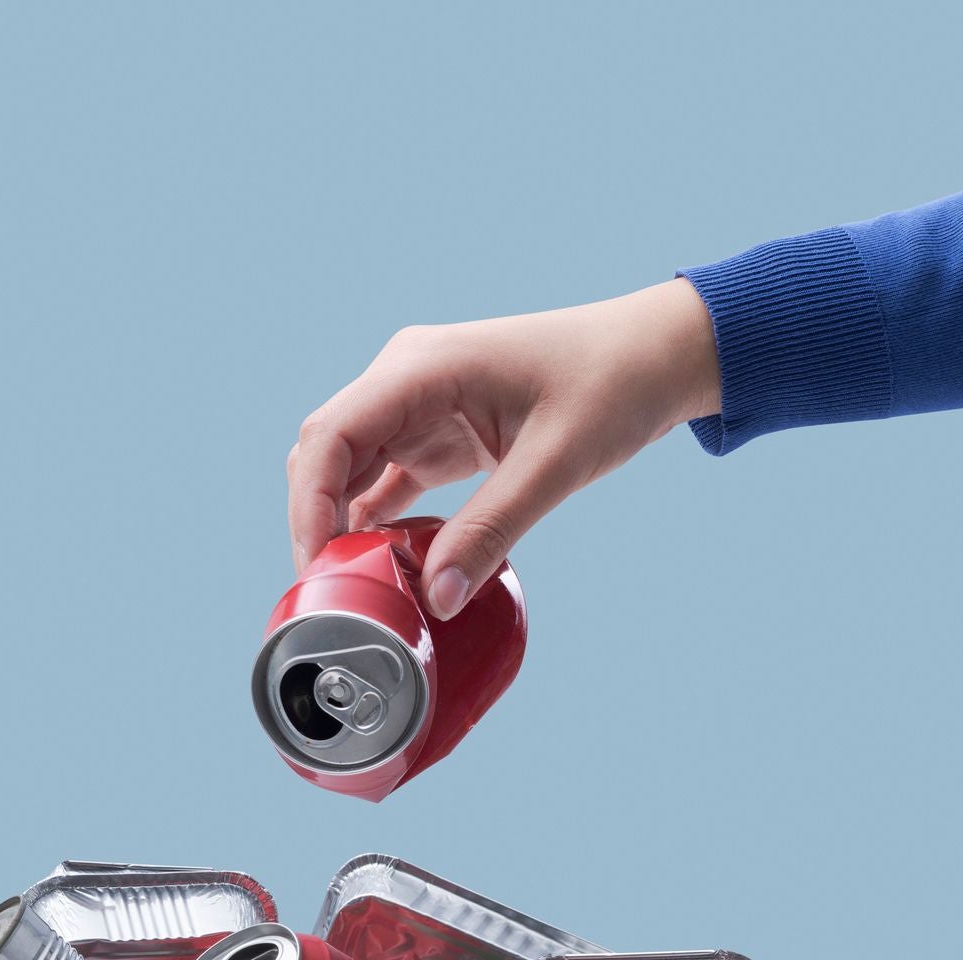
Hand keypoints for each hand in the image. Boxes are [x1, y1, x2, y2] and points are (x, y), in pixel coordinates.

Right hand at [286, 278, 720, 617]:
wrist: (653, 356)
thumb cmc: (611, 385)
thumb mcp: (554, 464)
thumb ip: (492, 531)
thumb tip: (438, 601)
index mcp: (422, 368)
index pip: (330, 436)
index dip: (308, 505)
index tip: (313, 566)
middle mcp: (406, 380)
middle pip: (325, 455)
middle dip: (316, 524)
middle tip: (329, 594)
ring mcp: (417, 407)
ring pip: (346, 471)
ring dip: (342, 528)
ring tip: (354, 591)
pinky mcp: (434, 433)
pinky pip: (381, 482)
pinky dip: (375, 525)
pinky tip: (385, 568)